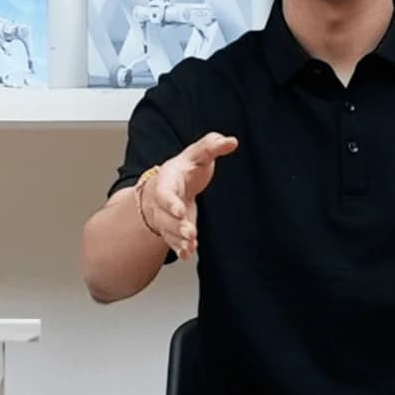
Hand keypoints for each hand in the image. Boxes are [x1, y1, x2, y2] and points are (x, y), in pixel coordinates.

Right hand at [135, 132, 237, 261]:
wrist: (172, 184)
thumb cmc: (186, 169)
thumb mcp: (198, 153)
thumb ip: (212, 145)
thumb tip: (231, 141)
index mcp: (167, 181)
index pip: (164, 193)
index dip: (170, 203)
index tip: (180, 211)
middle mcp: (163, 201)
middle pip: (165, 216)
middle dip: (176, 226)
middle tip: (189, 233)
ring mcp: (166, 217)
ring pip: (168, 231)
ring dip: (178, 239)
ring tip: (190, 245)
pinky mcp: (173, 229)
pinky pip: (172, 241)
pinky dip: (179, 248)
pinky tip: (187, 253)